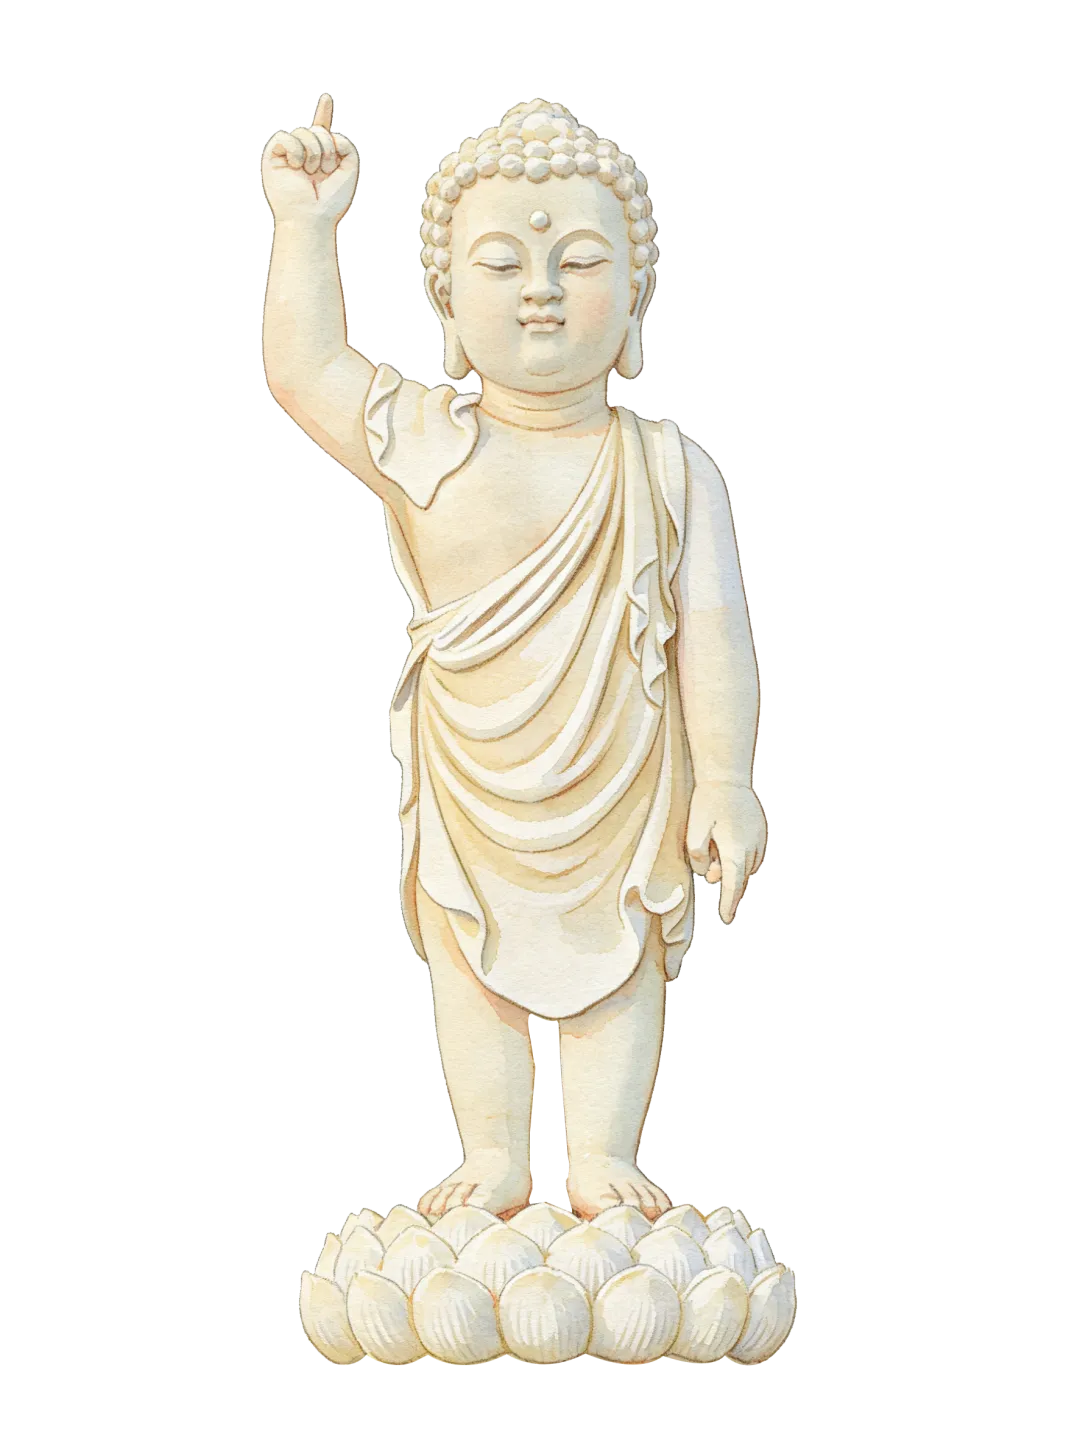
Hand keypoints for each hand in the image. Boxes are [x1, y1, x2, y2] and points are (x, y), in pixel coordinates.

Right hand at [261, 94, 358, 224]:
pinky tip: (297, 167)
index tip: (327, 99)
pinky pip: (286, 137)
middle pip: (318, 130)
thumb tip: (325, 130)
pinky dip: (295, 151)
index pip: (322, 131)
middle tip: (324, 172)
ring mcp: (289, 155)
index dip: (324, 114)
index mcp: (322, 157)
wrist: (312, 219)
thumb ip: (346, 144)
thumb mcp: (350, 169)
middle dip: (327, 150)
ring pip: (304, 133)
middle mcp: (305, 154)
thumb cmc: (330, 201)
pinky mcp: (274, 157)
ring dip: (315, 154)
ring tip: (312, 174)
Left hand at [686, 782, 766, 923]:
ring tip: (718, 841)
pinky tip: (728, 839)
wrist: (727, 777)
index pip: (733, 885)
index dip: (729, 903)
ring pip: (746, 867)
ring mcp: (760, 840)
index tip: (726, 918)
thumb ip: (697, 858)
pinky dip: (740, 857)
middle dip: (724, 876)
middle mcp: (752, 848)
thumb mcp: (693, 831)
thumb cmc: (707, 803)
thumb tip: (706, 874)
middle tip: (710, 857)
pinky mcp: (761, 834)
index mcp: (735, 850)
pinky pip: (752, 855)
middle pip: (739, 876)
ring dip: (732, 865)